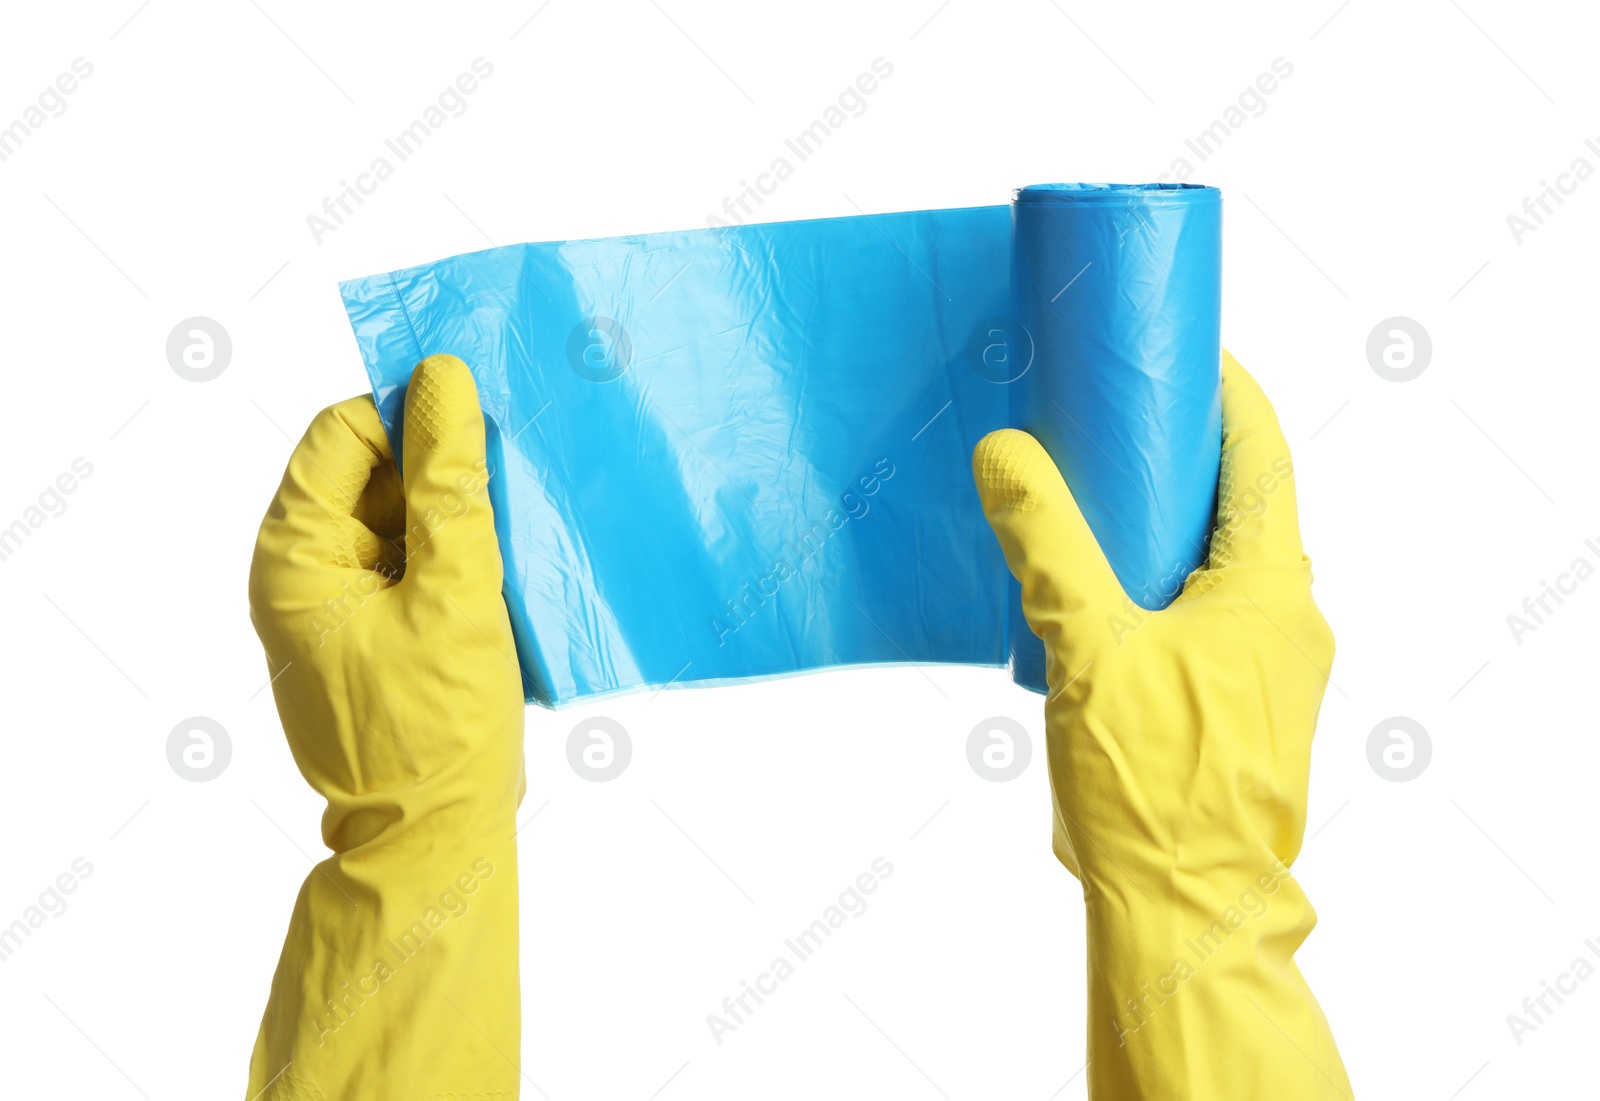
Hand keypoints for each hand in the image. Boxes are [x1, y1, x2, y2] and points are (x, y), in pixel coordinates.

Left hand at [245, 355, 525, 1099]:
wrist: (436, 839)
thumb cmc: (438, 727)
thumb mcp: (455, 594)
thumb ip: (449, 485)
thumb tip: (444, 381)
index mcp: (294, 557)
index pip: (342, 433)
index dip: (411, 412)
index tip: (485, 414)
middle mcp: (301, 572)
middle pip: (370, 470)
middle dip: (441, 462)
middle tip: (516, 462)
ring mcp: (337, 604)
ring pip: (398, 515)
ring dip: (458, 509)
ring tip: (523, 513)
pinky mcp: (375, 631)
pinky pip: (413, 562)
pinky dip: (459, 552)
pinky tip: (513, 559)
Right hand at [973, 353, 1351, 1099]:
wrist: (1183, 911)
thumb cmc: (1153, 782)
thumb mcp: (1086, 644)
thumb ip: (1045, 543)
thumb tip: (1004, 453)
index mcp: (1271, 588)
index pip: (1262, 453)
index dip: (1224, 390)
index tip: (1175, 346)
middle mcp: (1286, 620)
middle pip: (1241, 503)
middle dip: (1180, 452)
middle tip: (1109, 409)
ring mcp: (1266, 668)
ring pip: (1218, 562)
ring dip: (1164, 521)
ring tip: (1090, 489)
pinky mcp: (1233, 706)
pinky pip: (1201, 614)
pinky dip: (1156, 579)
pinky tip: (1093, 586)